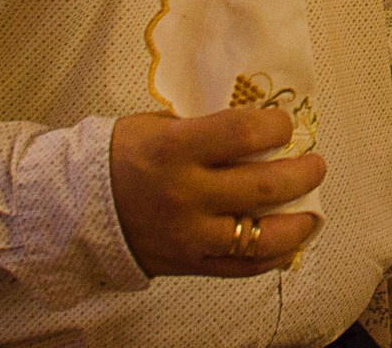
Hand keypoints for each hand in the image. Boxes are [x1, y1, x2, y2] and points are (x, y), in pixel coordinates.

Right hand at [110, 108, 324, 278]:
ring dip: (298, 223)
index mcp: (176, 149)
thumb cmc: (122, 155)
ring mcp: (189, 233)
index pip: (244, 133)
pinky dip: (272, 257)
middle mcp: (186, 193)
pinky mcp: (189, 263)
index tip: (285, 125)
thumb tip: (257, 128)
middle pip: (264, 185)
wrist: (75, 207)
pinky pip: (241, 267)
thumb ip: (206, 126)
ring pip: (261, 235)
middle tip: (316, 165)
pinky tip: (289, 244)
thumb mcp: (159, 125)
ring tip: (313, 211)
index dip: (277, 126)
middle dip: (303, 173)